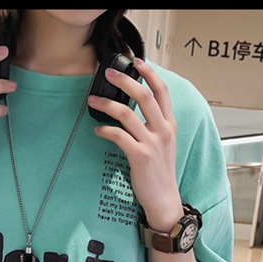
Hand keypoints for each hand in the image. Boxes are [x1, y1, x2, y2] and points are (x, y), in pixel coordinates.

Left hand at [88, 57, 182, 231]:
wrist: (163, 199)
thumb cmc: (160, 173)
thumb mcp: (164, 145)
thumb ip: (154, 126)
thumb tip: (135, 110)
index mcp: (169, 125)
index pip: (162, 91)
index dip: (149, 73)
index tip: (136, 62)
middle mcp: (163, 131)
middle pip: (144, 95)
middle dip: (124, 80)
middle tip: (108, 73)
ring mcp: (152, 143)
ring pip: (127, 113)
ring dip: (106, 103)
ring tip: (92, 100)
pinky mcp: (140, 156)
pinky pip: (118, 135)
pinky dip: (105, 130)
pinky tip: (98, 130)